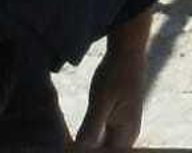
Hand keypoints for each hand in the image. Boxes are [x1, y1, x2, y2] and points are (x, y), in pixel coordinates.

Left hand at [75, 12, 148, 148]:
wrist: (128, 49)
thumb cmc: (117, 72)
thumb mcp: (102, 99)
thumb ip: (92, 127)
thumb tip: (80, 150)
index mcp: (126, 134)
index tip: (68, 148)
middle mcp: (126, 135)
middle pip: (102, 152)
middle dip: (83, 150)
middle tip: (63, 145)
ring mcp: (121, 128)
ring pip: (99, 147)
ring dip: (84, 147)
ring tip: (65, 144)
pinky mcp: (115, 121)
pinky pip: (100, 137)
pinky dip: (86, 138)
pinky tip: (72, 138)